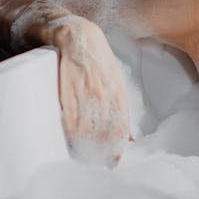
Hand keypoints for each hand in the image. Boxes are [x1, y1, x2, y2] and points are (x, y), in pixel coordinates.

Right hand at [47, 15, 131, 164]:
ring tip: (82, 155)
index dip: (116, 148)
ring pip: (86, 129)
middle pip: (103, 132)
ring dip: (84, 146)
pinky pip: (70, 120)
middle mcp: (103, 94)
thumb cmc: (99, 60)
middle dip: (100, 151)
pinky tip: (70, 141)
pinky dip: (70, 134)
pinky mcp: (68, 92)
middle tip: (95, 162)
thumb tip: (130, 137)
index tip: (113, 161)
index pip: (120, 128)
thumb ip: (122, 109)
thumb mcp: (116, 80)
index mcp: (118, 92)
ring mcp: (85, 94)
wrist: (78, 37)